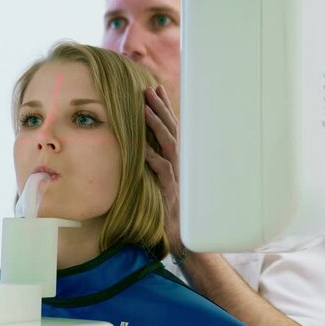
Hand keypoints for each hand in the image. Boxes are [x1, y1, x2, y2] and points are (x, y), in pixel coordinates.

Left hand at [144, 86, 181, 255]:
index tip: (156, 89)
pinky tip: (141, 146)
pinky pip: (163, 169)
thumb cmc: (170, 209)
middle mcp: (181, 163)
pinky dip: (152, 156)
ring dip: (156, 125)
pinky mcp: (173, 189)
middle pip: (172, 129)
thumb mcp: (162, 181)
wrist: (183, 236)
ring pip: (169, 144)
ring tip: (143, 108)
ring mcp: (179, 174)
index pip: (172, 128)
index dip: (164, 108)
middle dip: (161, 108)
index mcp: (179, 158)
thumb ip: (156, 163)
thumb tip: (142, 146)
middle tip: (149, 89)